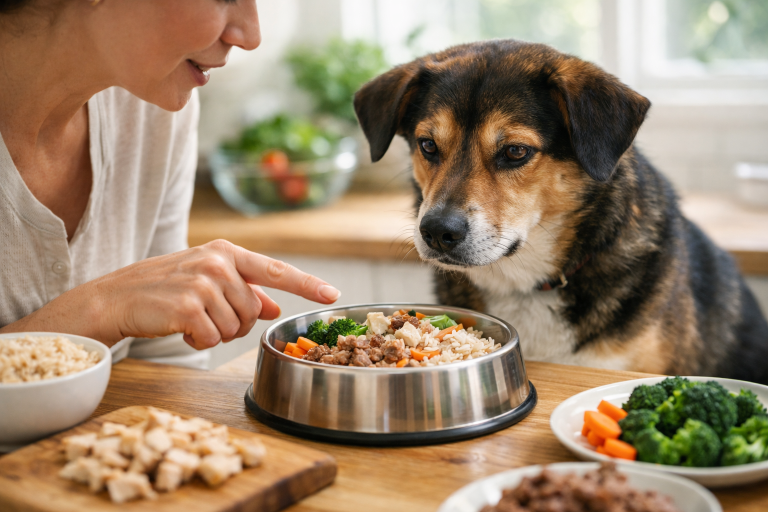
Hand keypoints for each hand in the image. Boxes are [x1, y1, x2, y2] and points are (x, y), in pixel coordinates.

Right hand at [86, 240, 338, 348]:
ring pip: (236, 327)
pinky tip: (180, 328)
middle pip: (254, 311)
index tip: (332, 295)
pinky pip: (214, 339)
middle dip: (235, 322)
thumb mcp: (208, 281)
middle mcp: (218, 263)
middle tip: (206, 315)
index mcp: (227, 253)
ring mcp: (204, 283)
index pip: (276, 269)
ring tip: (190, 319)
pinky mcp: (189, 307)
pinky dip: (200, 341)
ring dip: (216, 333)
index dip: (307, 284)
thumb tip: (275, 306)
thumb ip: (245, 291)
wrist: (117, 297)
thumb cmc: (166, 288)